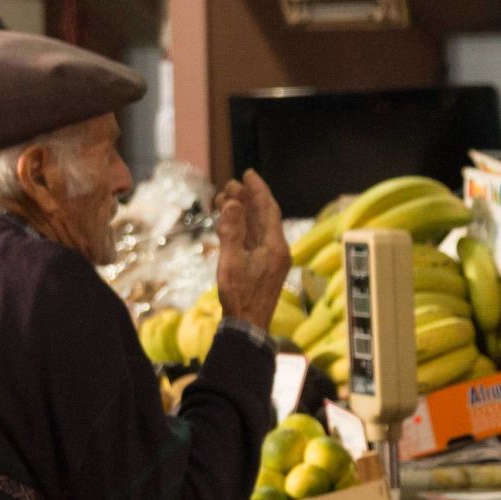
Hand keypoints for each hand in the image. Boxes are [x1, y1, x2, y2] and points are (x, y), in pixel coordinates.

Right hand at [215, 170, 291, 328]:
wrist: (248, 326)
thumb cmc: (240, 296)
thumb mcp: (232, 261)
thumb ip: (232, 231)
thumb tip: (231, 202)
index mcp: (276, 246)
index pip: (269, 209)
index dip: (258, 190)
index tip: (248, 174)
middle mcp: (277, 249)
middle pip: (264, 216)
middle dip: (247, 198)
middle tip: (229, 185)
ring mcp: (271, 258)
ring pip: (258, 227)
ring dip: (243, 212)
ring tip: (223, 199)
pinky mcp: (263, 266)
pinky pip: (254, 239)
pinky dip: (242, 227)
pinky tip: (229, 222)